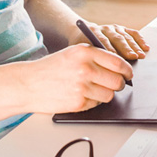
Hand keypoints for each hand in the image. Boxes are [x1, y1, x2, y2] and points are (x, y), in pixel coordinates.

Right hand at [18, 45, 134, 113]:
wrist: (28, 83)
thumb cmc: (50, 68)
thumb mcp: (72, 53)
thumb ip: (95, 56)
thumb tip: (119, 66)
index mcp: (86, 52)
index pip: (118, 62)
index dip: (127, 70)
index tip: (128, 74)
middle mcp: (86, 68)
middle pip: (118, 81)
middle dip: (119, 84)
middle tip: (115, 84)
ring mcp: (82, 87)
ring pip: (110, 95)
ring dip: (106, 94)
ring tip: (94, 89)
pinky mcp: (78, 102)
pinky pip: (97, 104)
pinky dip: (93, 101)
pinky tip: (82, 95)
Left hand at [78, 22, 148, 60]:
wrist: (82, 33)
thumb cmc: (84, 49)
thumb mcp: (83, 52)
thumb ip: (92, 57)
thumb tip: (104, 70)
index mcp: (94, 33)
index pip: (104, 42)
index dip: (111, 51)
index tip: (117, 61)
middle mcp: (105, 29)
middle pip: (117, 39)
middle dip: (126, 49)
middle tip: (133, 57)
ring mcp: (114, 28)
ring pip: (126, 37)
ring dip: (135, 46)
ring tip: (140, 55)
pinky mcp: (122, 28)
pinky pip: (133, 33)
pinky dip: (140, 40)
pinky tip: (145, 47)